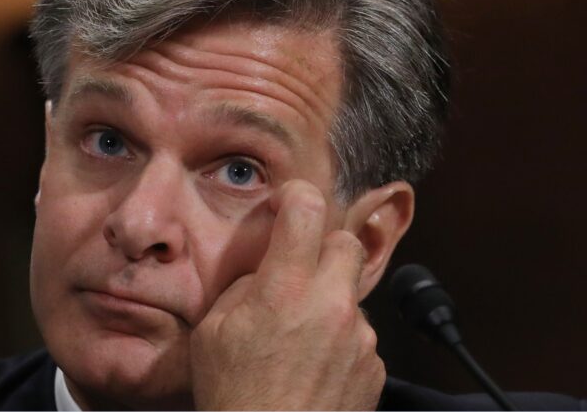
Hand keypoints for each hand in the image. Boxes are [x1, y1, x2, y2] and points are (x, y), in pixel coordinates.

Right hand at [190, 180, 384, 409]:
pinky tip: (315, 366)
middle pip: (346, 243)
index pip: (306, 211)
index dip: (297, 197)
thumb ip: (246, 286)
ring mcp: (359, 337)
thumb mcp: (214, 330)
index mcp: (285, 290)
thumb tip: (267, 267)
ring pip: (351, 293)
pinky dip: (340, 339)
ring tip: (300, 338)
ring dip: (329, 301)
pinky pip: (360, 334)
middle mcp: (330, 305)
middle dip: (324, 247)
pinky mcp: (375, 366)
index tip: (290, 203)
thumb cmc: (232, 394)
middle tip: (299, 272)